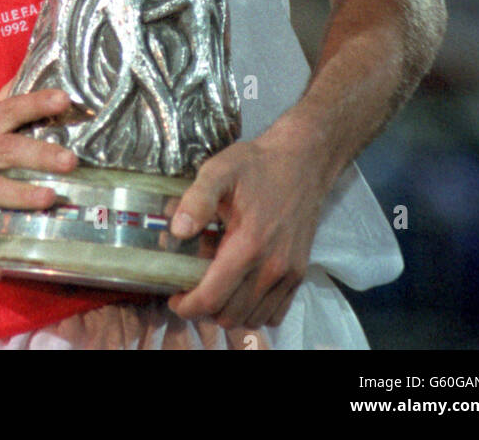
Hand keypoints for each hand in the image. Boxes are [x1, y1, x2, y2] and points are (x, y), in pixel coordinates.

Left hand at [167, 123, 325, 330]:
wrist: (303, 161)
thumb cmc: (257, 165)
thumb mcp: (220, 170)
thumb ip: (197, 199)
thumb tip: (177, 231)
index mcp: (248, 244)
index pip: (213, 297)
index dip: (188, 306)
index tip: (175, 299)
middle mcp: (272, 266)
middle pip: (231, 314)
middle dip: (205, 310)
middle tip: (191, 291)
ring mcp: (289, 273)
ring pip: (253, 318)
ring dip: (230, 313)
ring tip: (215, 290)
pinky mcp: (299, 273)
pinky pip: (276, 313)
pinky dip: (256, 312)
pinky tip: (242, 292)